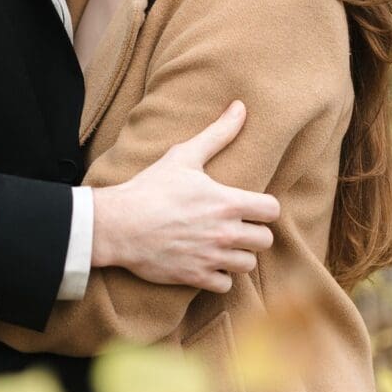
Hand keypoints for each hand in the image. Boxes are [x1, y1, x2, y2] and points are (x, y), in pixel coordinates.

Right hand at [90, 101, 278, 293]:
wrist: (118, 224)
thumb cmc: (151, 188)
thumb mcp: (184, 156)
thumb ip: (218, 133)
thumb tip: (240, 106)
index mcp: (228, 202)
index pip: (272, 211)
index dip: (264, 208)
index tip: (251, 207)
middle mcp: (226, 233)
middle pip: (264, 240)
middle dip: (253, 233)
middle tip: (236, 226)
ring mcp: (212, 257)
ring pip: (248, 264)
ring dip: (238, 256)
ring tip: (222, 245)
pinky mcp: (196, 277)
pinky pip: (225, 285)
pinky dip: (219, 277)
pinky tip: (207, 262)